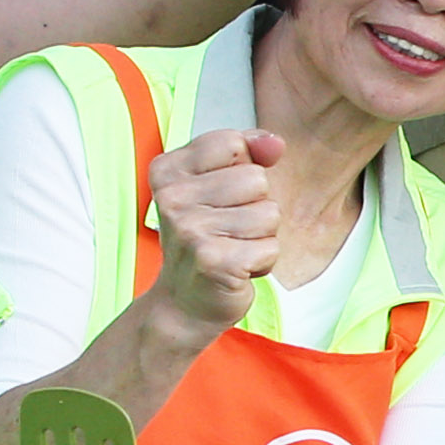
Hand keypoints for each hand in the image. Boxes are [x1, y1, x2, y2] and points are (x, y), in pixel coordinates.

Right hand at [149, 128, 283, 339]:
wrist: (184, 302)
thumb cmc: (205, 238)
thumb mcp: (218, 184)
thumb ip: (248, 152)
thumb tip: (275, 142)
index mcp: (168, 170)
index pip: (232, 143)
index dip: (243, 169)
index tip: (222, 195)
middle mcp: (172, 198)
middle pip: (256, 179)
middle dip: (256, 206)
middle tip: (228, 230)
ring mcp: (190, 230)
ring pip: (269, 214)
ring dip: (262, 236)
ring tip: (234, 248)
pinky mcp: (213, 261)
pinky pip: (271, 247)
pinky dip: (263, 261)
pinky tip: (238, 268)